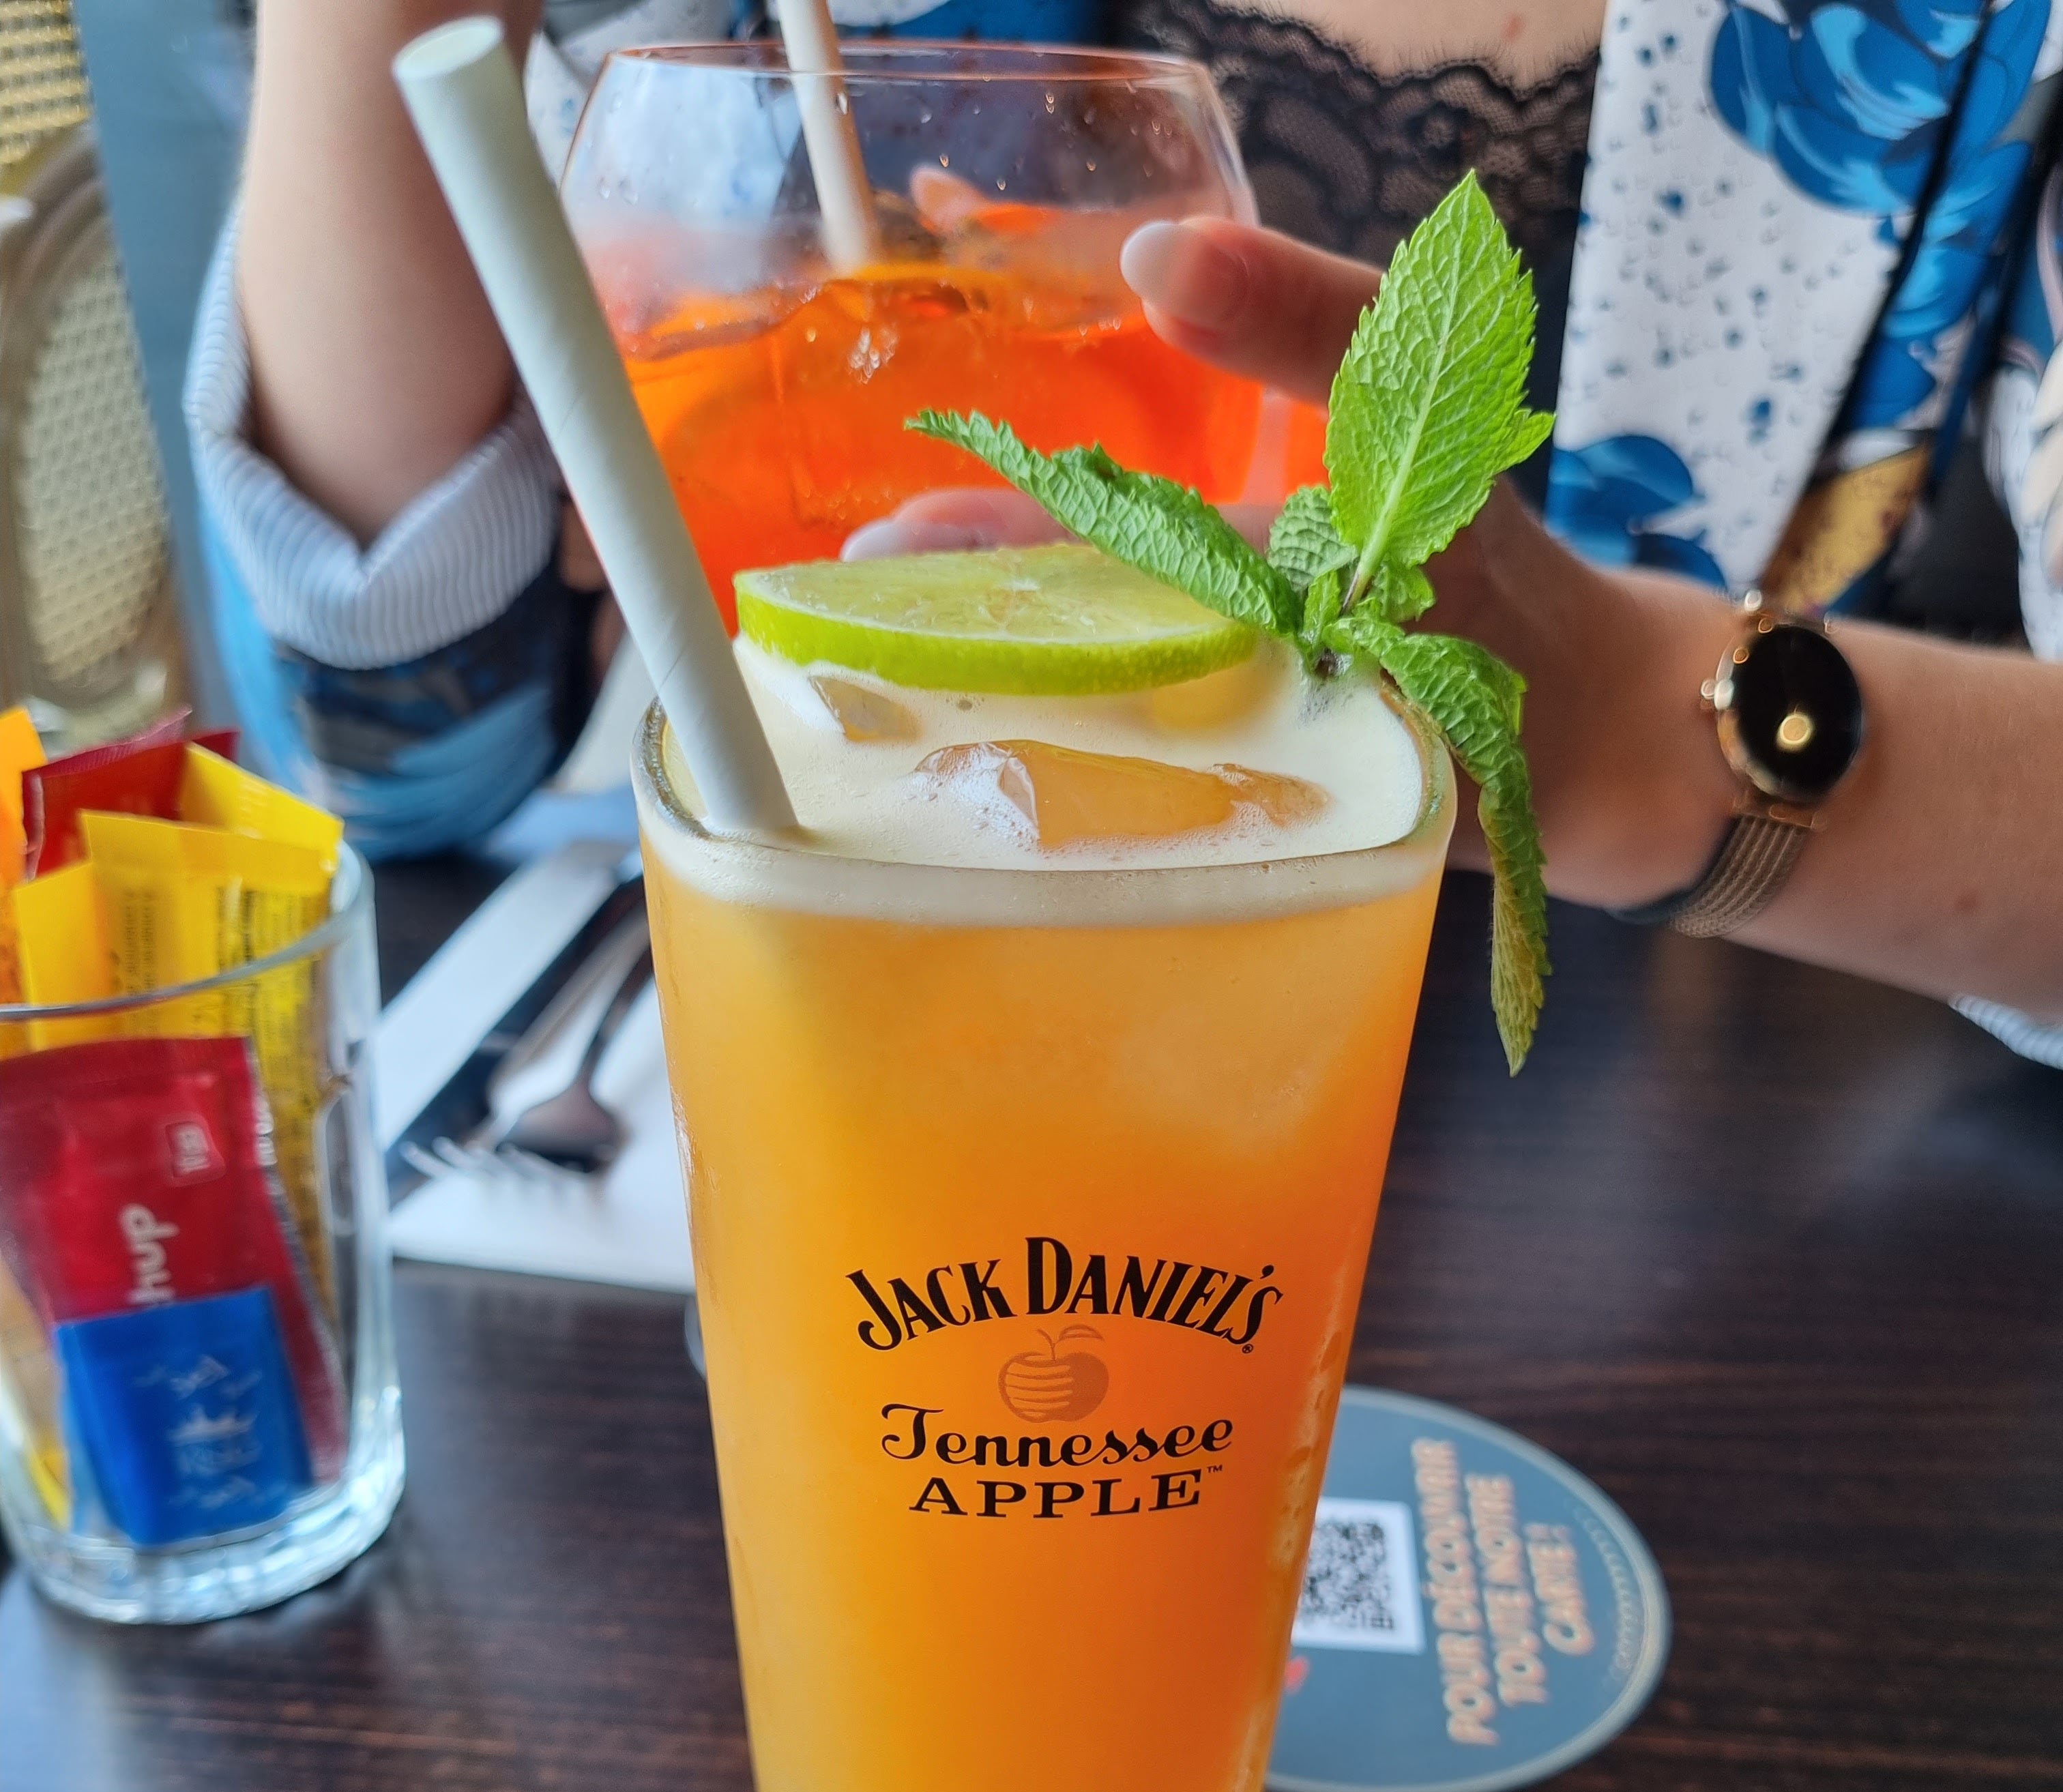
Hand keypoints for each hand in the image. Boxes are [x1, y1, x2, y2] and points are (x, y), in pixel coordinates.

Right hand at [847, 217, 1735, 908]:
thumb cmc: (1516, 587)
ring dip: (1004, 743)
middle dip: (951, 646)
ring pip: (1093, 742)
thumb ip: (1311, 323)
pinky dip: (1097, 837)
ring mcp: (1234, 753)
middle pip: (1059, 643)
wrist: (1623, 757)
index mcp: (1218, 558)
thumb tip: (1162, 258)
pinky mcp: (1269, 845)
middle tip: (843, 667)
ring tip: (900, 757)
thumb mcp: (1414, 415)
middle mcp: (1209, 657)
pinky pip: (1163, 838)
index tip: (872, 556)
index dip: (971, 540)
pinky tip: (1030, 851)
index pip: (1068, 537)